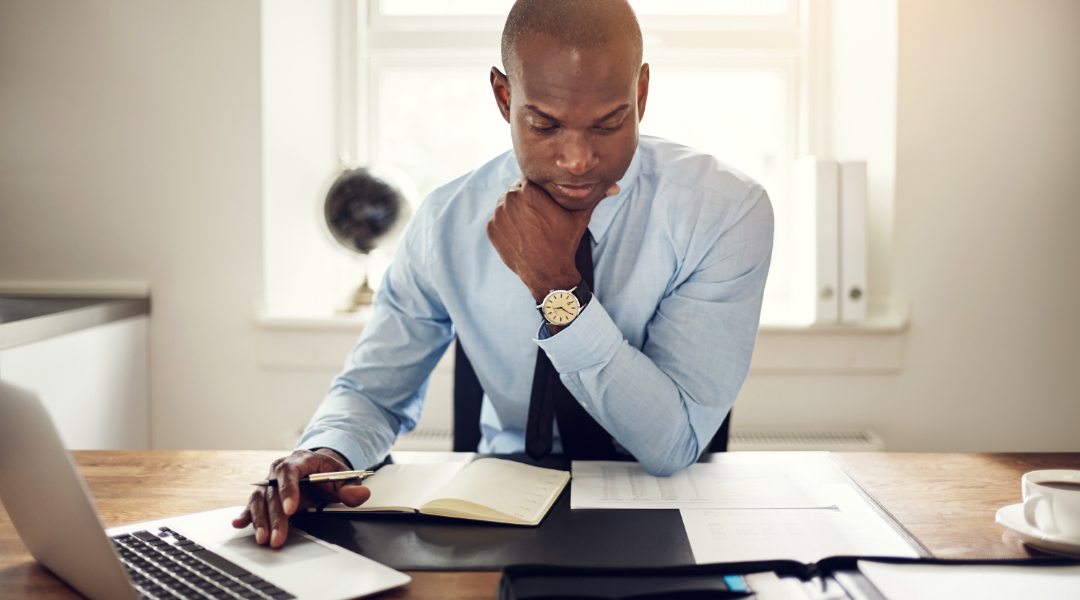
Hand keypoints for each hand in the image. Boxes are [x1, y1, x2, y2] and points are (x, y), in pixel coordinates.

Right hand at [232, 448, 370, 547]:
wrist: (317, 468)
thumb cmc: (327, 473)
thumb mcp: (343, 477)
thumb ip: (351, 487)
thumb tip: (362, 494)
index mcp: (300, 460)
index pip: (290, 472)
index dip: (288, 490)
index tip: (290, 509)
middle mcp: (279, 470)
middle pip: (273, 492)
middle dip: (275, 516)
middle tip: (277, 536)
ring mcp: (269, 482)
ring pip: (259, 499)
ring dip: (259, 520)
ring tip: (263, 538)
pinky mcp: (264, 494)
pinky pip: (252, 504)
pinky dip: (245, 514)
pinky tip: (239, 524)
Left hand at [487, 178, 618, 301]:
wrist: (548, 272)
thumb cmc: (565, 242)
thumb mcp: (581, 216)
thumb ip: (594, 197)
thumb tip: (615, 186)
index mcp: (531, 188)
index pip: (532, 177)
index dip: (540, 187)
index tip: (546, 198)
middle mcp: (511, 197)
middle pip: (518, 189)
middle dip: (527, 198)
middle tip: (540, 215)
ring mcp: (499, 213)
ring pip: (507, 203)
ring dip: (516, 210)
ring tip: (532, 226)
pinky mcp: (491, 228)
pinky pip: (498, 219)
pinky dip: (507, 224)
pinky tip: (522, 234)